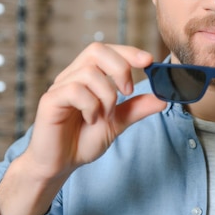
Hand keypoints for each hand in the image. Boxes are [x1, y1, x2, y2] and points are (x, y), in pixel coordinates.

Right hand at [25, 43, 166, 179]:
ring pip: (89, 72)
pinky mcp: (50, 101)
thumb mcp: (118, 122)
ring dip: (106, 94)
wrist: (60, 164)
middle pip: (96, 50)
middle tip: (128, 92)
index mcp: (87, 76)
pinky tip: (91, 120)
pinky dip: (91, 105)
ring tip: (105, 115)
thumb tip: (164, 98)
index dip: (129, 51)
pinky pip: (75, 90)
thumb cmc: (83, 140)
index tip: (149, 61)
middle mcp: (72, 76)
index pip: (107, 50)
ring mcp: (60, 87)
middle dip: (120, 67)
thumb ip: (137, 108)